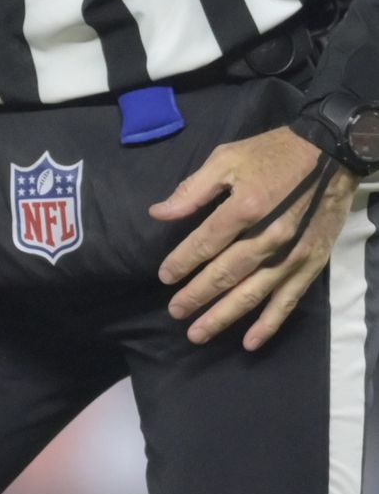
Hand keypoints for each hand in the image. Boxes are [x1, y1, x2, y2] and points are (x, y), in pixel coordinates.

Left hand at [154, 125, 357, 348]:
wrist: (334, 153)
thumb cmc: (275, 154)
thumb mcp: (228, 158)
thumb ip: (192, 189)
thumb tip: (158, 214)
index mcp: (246, 209)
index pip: (203, 244)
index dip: (180, 263)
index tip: (165, 276)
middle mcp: (269, 237)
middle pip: (224, 275)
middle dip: (196, 296)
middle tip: (175, 312)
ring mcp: (292, 254)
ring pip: (252, 294)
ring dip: (223, 316)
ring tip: (197, 334)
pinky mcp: (312, 262)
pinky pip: (289, 299)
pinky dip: (270, 323)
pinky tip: (250, 341)